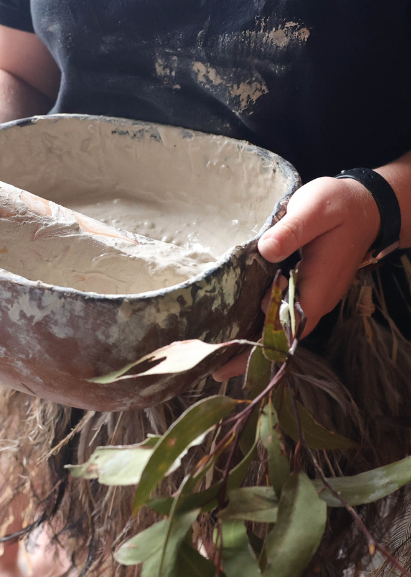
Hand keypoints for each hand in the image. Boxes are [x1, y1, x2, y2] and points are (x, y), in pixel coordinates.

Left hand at [213, 176, 382, 381]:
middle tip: (212, 370)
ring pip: (279, 328)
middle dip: (248, 355)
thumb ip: (291, 230)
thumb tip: (266, 250)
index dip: (257, 348)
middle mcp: (314, 300)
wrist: (365, 206)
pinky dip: (259, 323)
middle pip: (279, 338)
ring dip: (251, 342)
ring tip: (217, 356)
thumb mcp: (315, 210)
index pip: (284, 330)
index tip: (228, 362)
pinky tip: (237, 326)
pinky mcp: (303, 288)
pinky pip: (280, 313)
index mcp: (316, 289)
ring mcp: (309, 296)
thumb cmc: (339, 207)